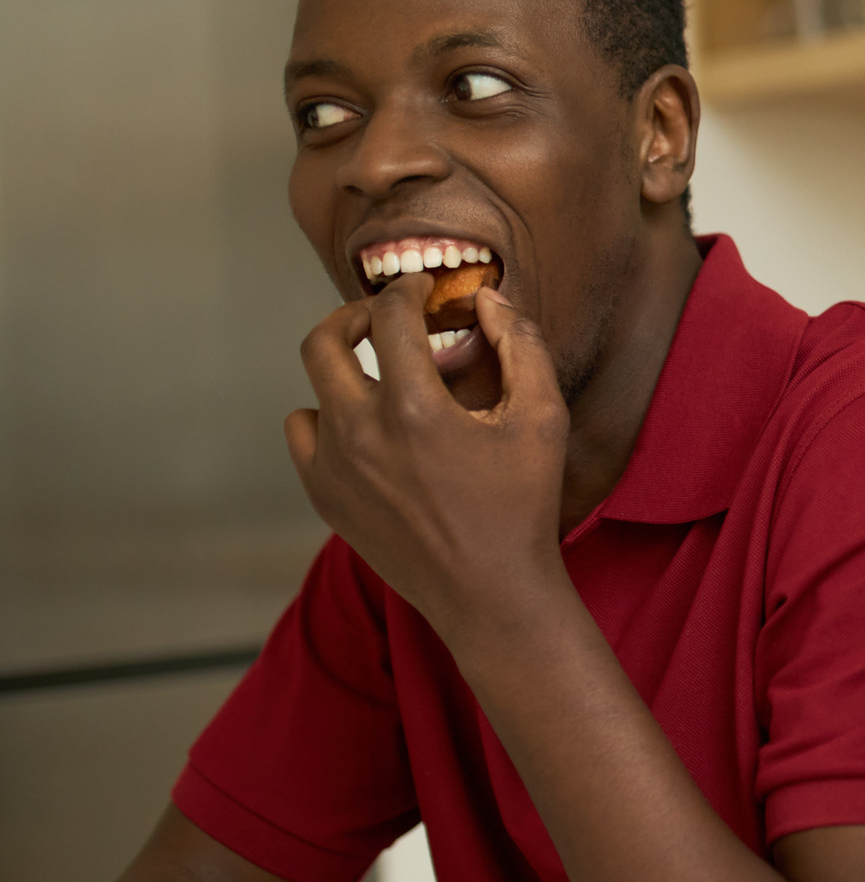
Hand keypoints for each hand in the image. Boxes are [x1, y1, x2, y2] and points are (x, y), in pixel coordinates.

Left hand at [285, 278, 571, 634]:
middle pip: (323, 340)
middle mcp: (360, 432)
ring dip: (345, 372)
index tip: (422, 288)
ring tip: (382, 380)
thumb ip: (521, 346)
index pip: (389, 315)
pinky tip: (368, 428)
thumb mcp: (543, 419)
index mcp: (413, 407)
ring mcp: (333, 467)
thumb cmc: (523, 506)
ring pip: (313, 389)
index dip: (406, 288)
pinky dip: (329, 419)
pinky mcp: (325, 496)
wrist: (490, 593)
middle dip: (352, 315)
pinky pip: (305, 435)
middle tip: (382, 318)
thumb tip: (489, 301)